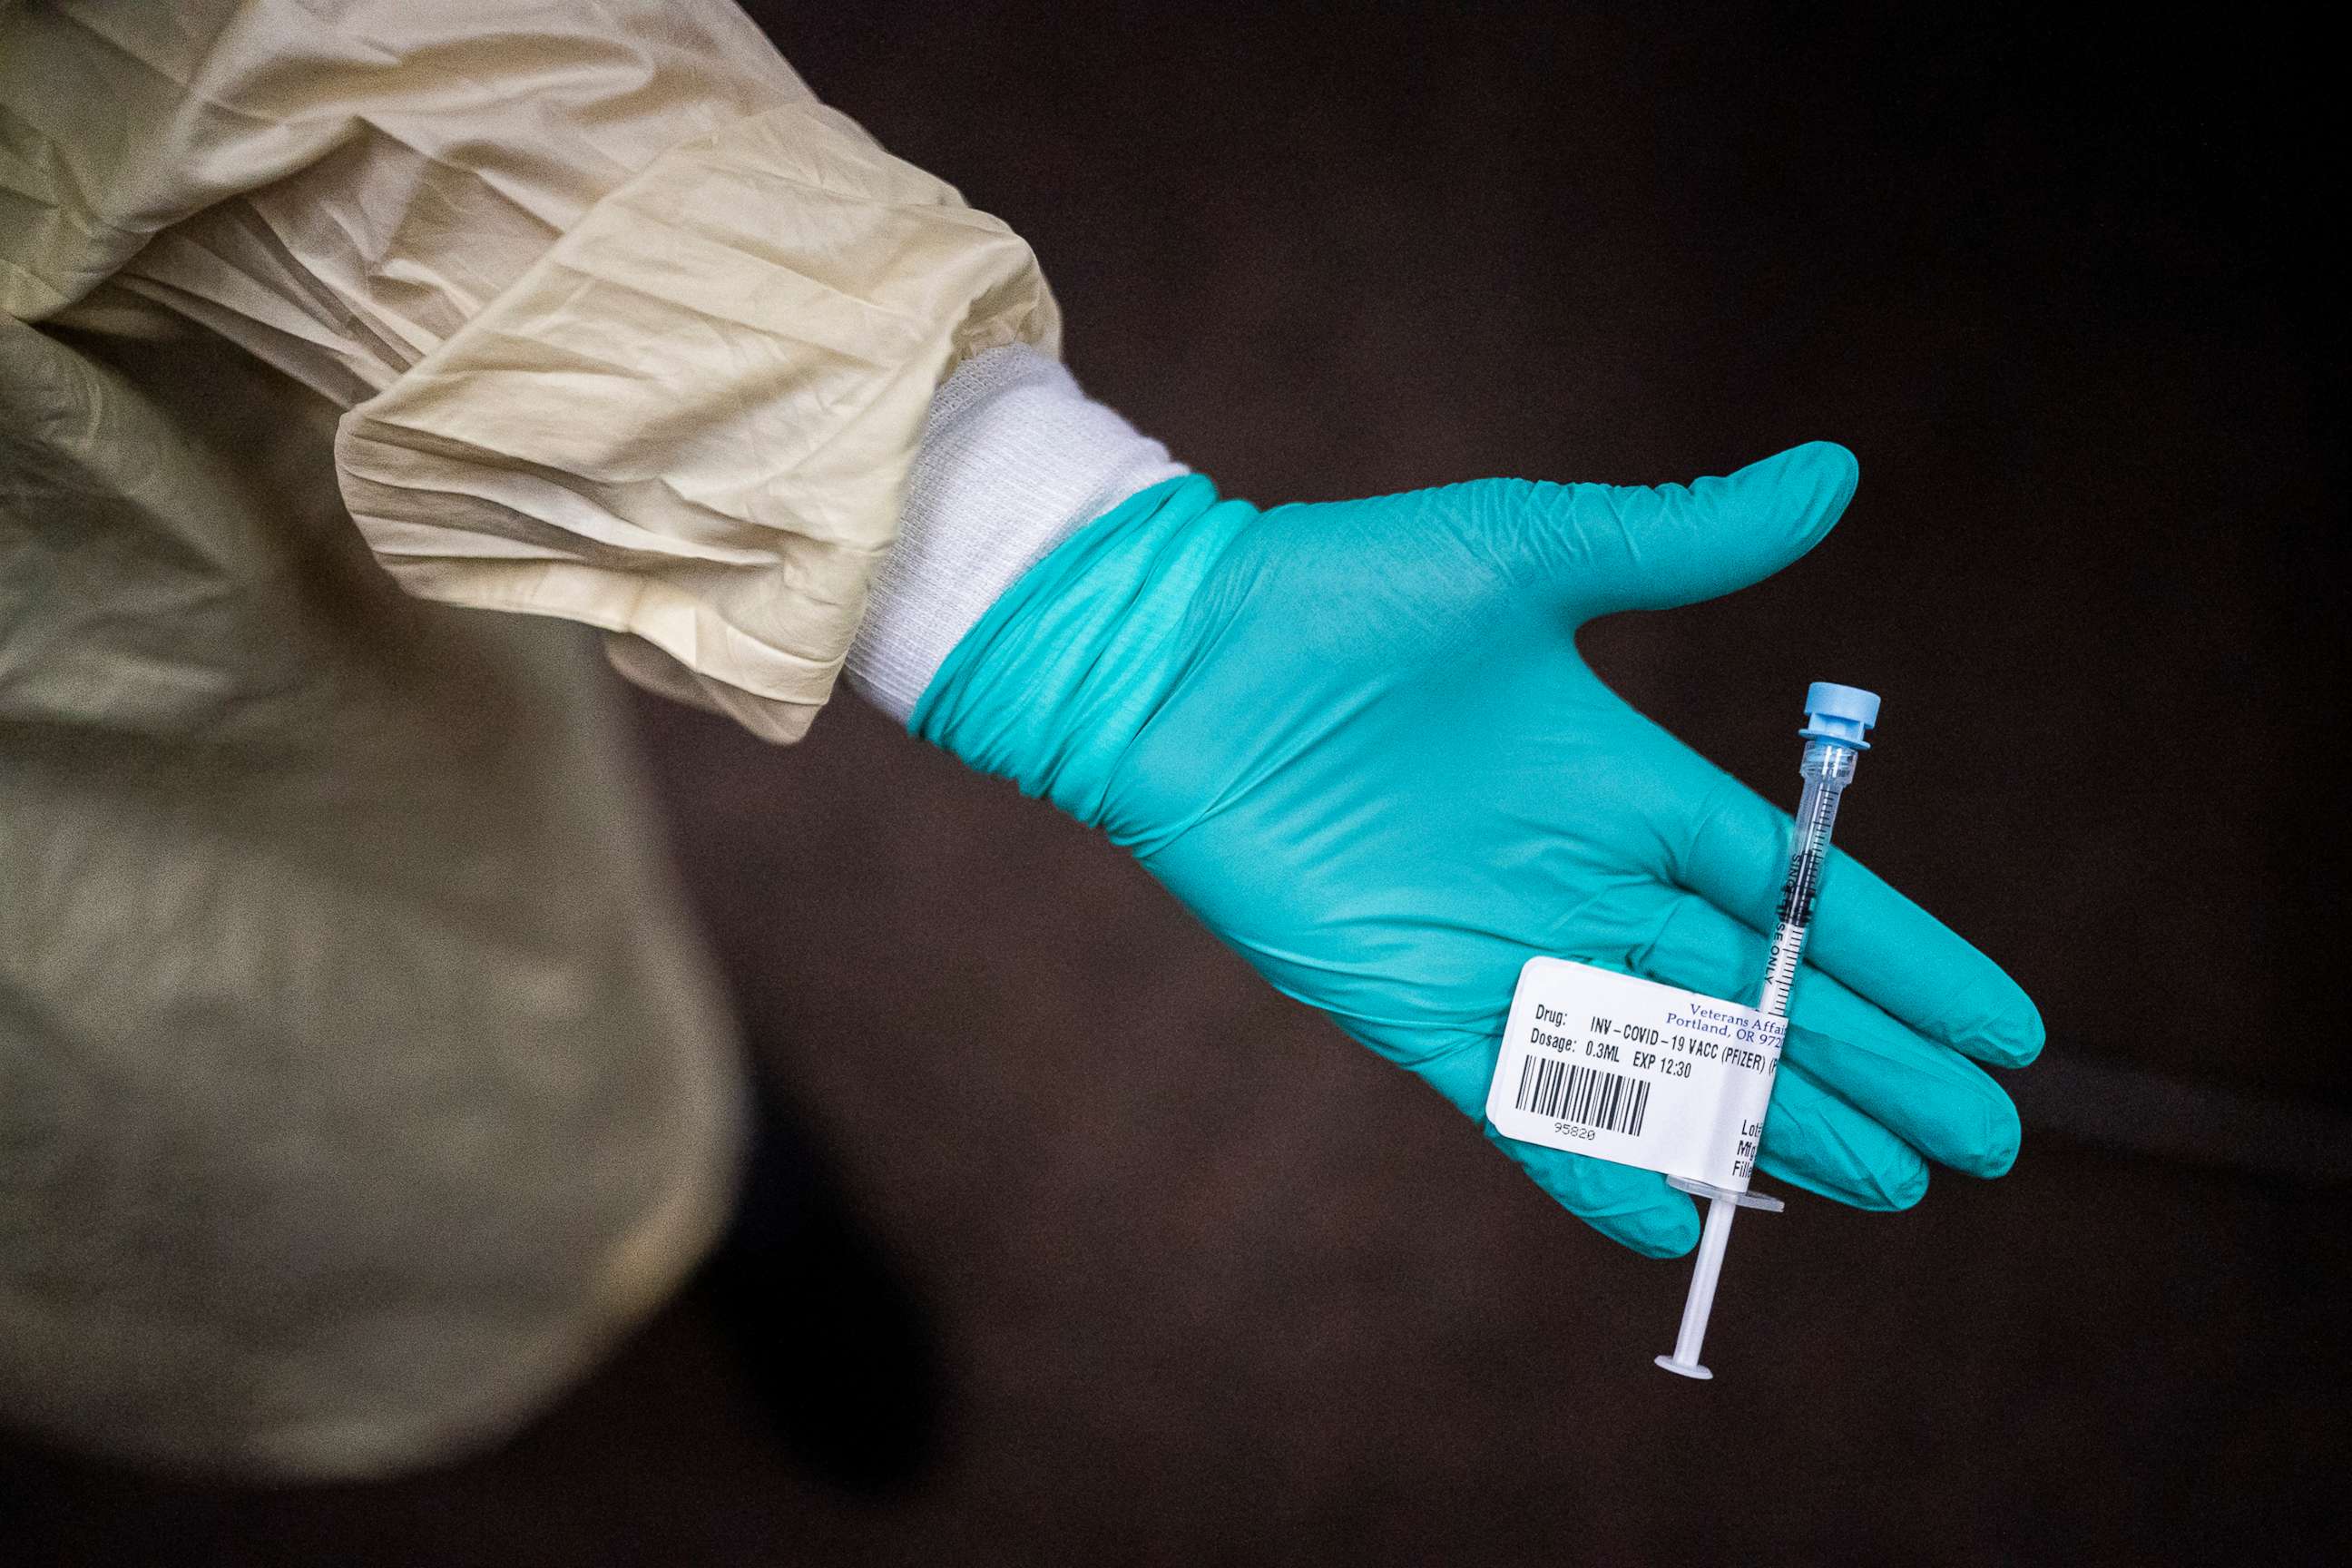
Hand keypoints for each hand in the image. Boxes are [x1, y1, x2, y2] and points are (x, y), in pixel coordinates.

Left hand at [914, 443, 2042, 1254]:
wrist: (1175, 658)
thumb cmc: (1341, 591)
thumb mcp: (1529, 552)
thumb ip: (1679, 540)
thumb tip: (1836, 471)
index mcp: (1625, 783)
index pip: (1792, 889)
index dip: (1900, 957)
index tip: (2004, 1025)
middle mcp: (1581, 880)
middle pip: (1753, 996)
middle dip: (1868, 1067)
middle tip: (1978, 1150)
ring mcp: (1501, 949)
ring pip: (1663, 1061)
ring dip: (1769, 1124)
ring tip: (1880, 1188)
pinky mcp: (1412, 1001)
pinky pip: (1523, 1099)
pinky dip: (1594, 1161)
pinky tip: (1675, 1220)